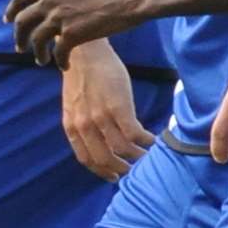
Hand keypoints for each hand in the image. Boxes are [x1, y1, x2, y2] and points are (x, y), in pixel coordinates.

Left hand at [5, 0, 143, 65]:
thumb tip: (51, 1)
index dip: (11, 10)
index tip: (8, 21)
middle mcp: (50, 0)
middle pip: (21, 21)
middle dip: (19, 37)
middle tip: (20, 48)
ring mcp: (59, 17)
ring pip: (36, 40)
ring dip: (37, 53)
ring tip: (41, 61)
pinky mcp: (72, 34)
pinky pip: (57, 53)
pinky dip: (59, 61)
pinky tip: (64, 66)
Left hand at [59, 40, 154, 181]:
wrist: (85, 51)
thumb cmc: (83, 75)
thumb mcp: (74, 104)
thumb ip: (82, 123)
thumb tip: (99, 140)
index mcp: (73, 126)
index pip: (87, 159)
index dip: (102, 172)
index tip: (114, 177)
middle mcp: (85, 125)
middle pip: (105, 160)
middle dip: (122, 170)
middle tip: (135, 170)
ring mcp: (101, 117)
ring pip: (122, 150)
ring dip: (138, 158)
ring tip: (149, 156)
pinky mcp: (118, 107)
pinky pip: (135, 135)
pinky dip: (146, 142)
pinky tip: (154, 140)